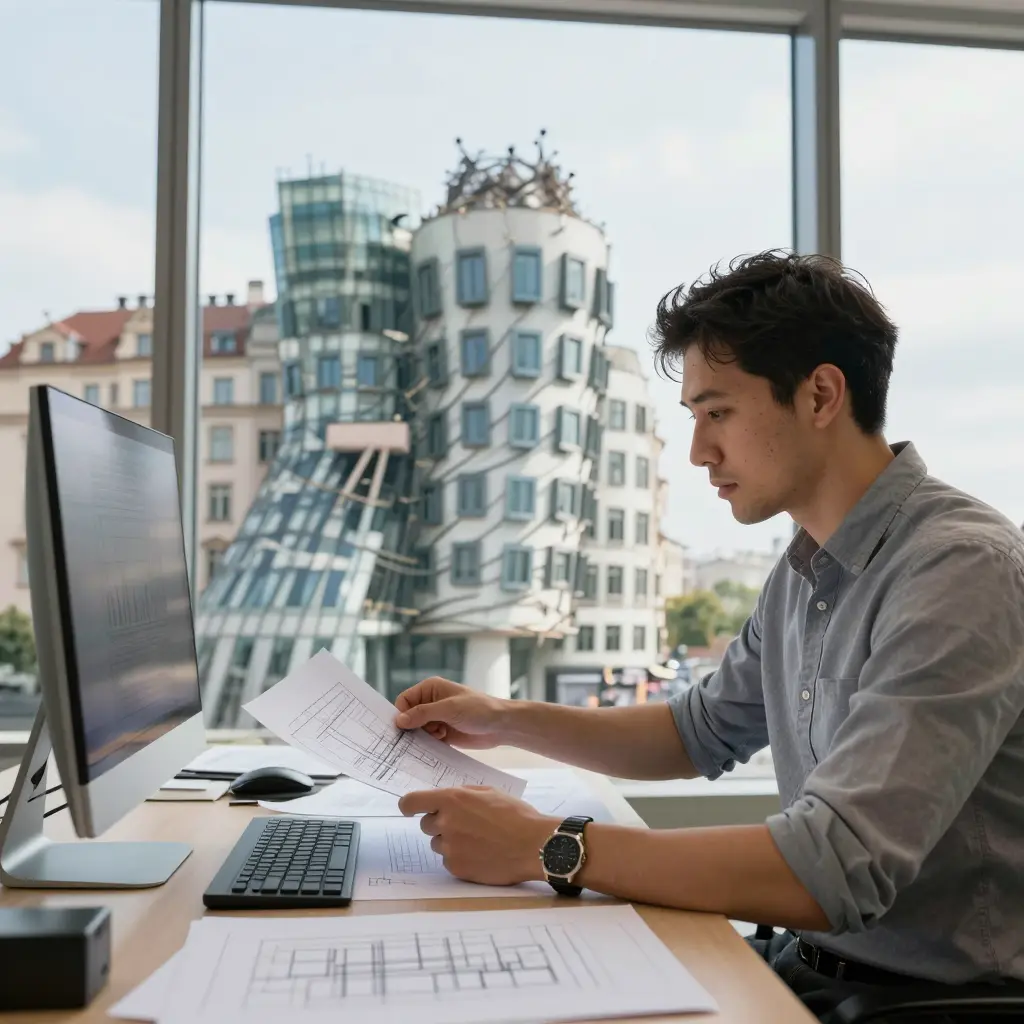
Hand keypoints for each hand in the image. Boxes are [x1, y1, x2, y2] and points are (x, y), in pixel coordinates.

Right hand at [394, 676, 508, 748]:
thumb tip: (399, 720)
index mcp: (430, 688)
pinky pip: (427, 740)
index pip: (404, 700)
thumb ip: (423, 713)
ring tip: (439, 735)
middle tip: (422, 735)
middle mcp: (431, 702)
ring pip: (416, 730)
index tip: (404, 729)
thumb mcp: (449, 709)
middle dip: (412, 727)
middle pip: (408, 717)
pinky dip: (430, 743)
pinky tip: (442, 741)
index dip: (402, 714)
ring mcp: (437, 718)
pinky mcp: (443, 733)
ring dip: (423, 736)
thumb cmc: (478, 710)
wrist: (501, 726)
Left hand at [398, 786, 556, 886]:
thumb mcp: (489, 792)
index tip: (410, 809)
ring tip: (478, 840)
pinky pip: (449, 860)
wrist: (533, 845)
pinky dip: (461, 857)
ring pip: (438, 843)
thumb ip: (462, 794)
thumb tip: (445, 799)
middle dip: (440, 823)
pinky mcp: (456, 868)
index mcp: (452, 799)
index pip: (411, 802)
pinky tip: (481, 853)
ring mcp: (450, 848)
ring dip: (451, 841)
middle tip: (465, 824)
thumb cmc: (515, 815)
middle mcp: (445, 823)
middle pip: (426, 824)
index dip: (408, 805)